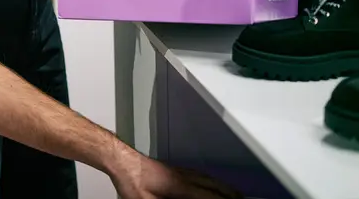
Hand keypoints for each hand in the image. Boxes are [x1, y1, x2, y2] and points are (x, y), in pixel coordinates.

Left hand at [110, 150, 242, 198]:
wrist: (123, 162)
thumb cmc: (132, 183)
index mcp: (181, 187)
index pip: (211, 197)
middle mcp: (186, 177)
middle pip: (216, 187)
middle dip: (231, 195)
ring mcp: (182, 172)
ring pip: (211, 179)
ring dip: (225, 189)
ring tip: (235, 195)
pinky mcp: (176, 170)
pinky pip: (203, 175)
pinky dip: (214, 182)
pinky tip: (213, 185)